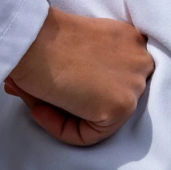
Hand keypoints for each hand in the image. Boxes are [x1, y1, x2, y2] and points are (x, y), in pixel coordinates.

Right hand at [3, 6, 152, 146]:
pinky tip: (40, 111)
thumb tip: (58, 89)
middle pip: (112, 96)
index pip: (115, 75)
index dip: (83, 85)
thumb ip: (79, 65)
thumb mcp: (73, 43)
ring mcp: (133, 85)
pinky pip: (90, 134)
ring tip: (39, 104)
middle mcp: (140, 60)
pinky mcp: (120, 107)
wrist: (30, 38)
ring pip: (103, 118)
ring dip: (68, 116)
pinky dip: (62, 129)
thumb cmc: (39, 35)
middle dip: (79, 101)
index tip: (57, 85)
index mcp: (129, 39)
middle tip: (45, 97)